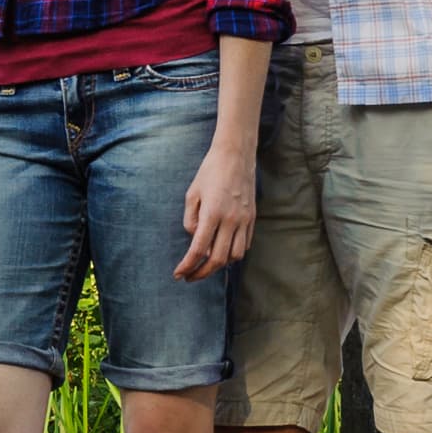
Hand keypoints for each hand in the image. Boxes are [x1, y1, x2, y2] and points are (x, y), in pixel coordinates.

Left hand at [175, 135, 257, 279]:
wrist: (236, 155)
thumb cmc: (210, 171)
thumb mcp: (192, 193)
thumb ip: (190, 219)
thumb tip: (195, 240)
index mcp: (212, 213)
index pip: (198, 250)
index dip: (187, 266)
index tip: (179, 274)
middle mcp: (231, 220)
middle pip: (218, 259)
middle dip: (202, 273)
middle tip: (190, 277)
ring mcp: (244, 220)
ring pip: (235, 256)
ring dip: (220, 265)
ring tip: (206, 264)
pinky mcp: (252, 218)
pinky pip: (245, 245)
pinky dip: (233, 253)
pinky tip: (222, 251)